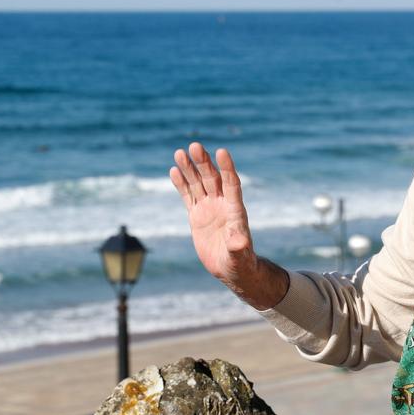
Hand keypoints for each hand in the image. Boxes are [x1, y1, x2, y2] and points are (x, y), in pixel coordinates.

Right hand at [171, 142, 289, 308]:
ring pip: (198, 184)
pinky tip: (174, 170)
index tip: (222, 152)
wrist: (231, 268)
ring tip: (180, 153)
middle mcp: (222, 204)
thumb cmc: (239, 262)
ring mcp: (208, 208)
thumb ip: (238, 245)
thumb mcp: (239, 255)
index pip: (231, 184)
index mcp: (235, 210)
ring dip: (190, 168)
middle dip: (203, 163)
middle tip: (194, 146)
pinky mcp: (197, 216)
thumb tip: (239, 241)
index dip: (227, 168)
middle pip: (212, 179)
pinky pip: (188, 196)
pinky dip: (181, 184)